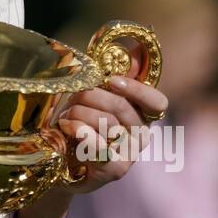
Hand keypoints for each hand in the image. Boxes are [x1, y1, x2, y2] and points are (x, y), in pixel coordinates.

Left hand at [54, 66, 168, 195]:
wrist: (60, 160)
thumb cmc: (80, 123)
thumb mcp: (95, 95)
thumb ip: (115, 74)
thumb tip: (138, 48)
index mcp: (142, 115)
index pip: (157, 102)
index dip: (137, 89)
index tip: (112, 80)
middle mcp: (141, 135)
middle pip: (122, 108)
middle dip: (91, 96)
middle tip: (74, 96)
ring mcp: (130, 154)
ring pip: (108, 123)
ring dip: (79, 113)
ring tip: (66, 114)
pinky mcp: (115, 170)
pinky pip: (98, 145)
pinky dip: (79, 131)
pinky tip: (68, 127)